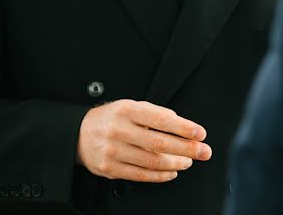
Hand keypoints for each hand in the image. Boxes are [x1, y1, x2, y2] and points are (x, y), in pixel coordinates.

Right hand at [76, 99, 210, 182]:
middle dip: (186, 149)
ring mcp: (114, 151)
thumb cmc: (111, 118)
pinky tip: (172, 171)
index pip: (161, 119)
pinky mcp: (110, 168)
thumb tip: (181, 124)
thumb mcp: (130, 107)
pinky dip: (160, 175)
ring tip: (188, 161)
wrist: (79, 134)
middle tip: (203, 151)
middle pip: (159, 143)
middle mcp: (119, 130)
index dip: (183, 128)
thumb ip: (155, 114)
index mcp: (127, 110)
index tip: (200, 133)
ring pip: (152, 161)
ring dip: (176, 163)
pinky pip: (141, 175)